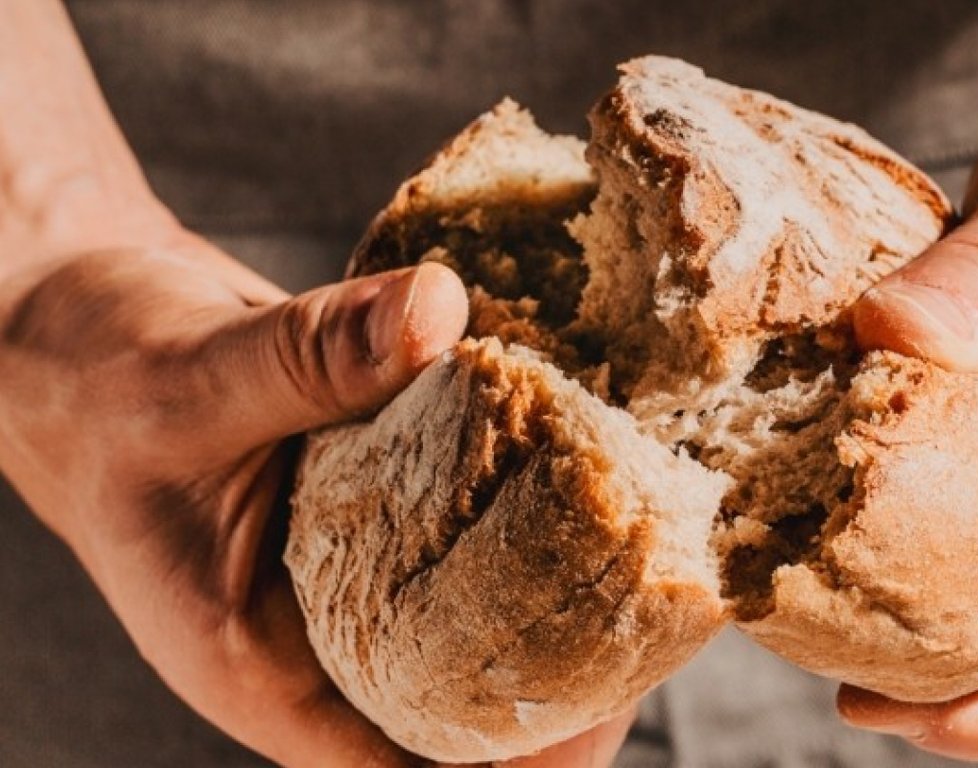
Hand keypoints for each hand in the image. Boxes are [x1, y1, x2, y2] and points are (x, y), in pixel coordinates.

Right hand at [0, 233, 632, 766]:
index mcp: (266, 662)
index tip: (607, 704)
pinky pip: (468, 511)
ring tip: (652, 527)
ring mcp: (360, 563)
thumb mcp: (188, 379)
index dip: (510, 759)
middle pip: (467, 695)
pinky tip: (595, 442)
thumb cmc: (94, 380)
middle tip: (661, 599)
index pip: (401, 764)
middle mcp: (325, 628)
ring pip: (478, 602)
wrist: (76, 323)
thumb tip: (438, 313)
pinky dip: (526, 486)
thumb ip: (308, 357)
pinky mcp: (384, 495)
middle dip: (566, 664)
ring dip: (560, 572)